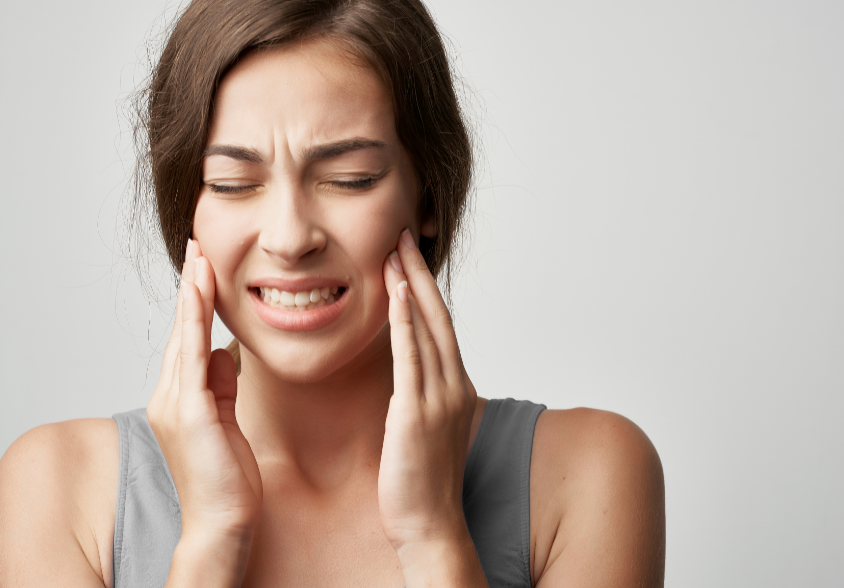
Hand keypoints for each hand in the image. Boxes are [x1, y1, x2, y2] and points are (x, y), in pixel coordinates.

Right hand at [146, 239, 261, 564]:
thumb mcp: (227, 418)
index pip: (188, 338)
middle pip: (181, 329)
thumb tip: (224, 351)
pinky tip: (201, 295)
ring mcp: (175, 403)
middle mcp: (170, 395)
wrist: (223, 520)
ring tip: (200, 257)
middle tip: (198, 247)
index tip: (203, 268)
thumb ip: (222, 384)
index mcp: (181, 396)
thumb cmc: (227, 475)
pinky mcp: (189, 413)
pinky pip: (192, 357)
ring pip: (183, 336)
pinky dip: (195, 323)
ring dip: (193, 294)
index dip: (195, 302)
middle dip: (191, 287)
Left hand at [378, 229, 477, 551]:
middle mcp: (453, 385)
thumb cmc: (423, 481)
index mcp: (454, 387)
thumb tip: (405, 373)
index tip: (408, 257)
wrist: (430, 525)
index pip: (440, 325)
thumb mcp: (426, 427)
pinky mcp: (417, 413)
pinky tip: (398, 293)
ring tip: (395, 250)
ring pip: (427, 327)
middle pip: (438, 315)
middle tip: (403, 235)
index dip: (426, 287)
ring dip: (412, 285)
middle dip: (420, 273)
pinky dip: (407, 321)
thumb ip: (420, 394)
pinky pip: (412, 357)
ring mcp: (439, 398)